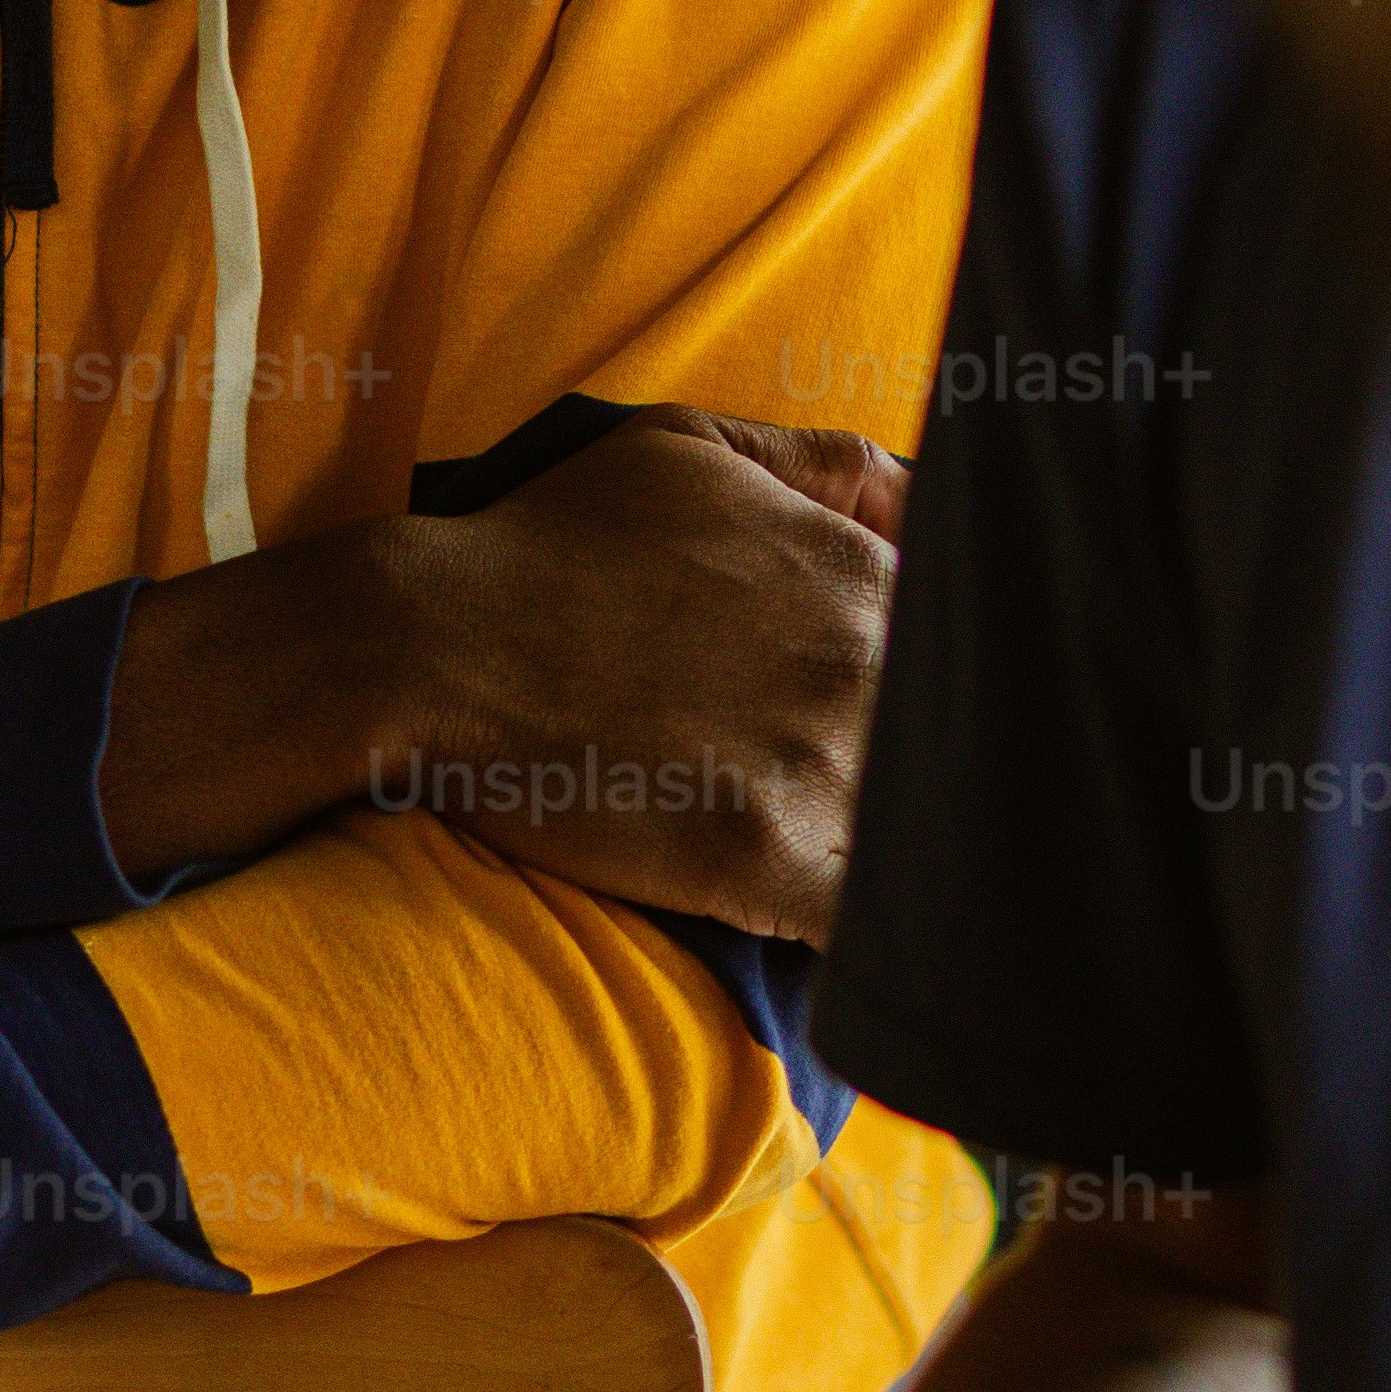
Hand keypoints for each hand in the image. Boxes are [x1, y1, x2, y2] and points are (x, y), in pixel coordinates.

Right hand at [377, 411, 899, 936]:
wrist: (432, 646)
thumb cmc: (553, 543)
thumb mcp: (693, 448)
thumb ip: (830, 465)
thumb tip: (928, 506)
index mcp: (865, 578)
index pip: (958, 654)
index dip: (920, 697)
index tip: (867, 724)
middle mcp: (864, 666)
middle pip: (945, 750)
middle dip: (909, 776)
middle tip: (827, 793)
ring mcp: (820, 766)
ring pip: (917, 832)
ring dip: (890, 853)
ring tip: (823, 858)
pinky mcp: (764, 858)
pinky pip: (865, 923)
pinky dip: (871, 939)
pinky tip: (850, 943)